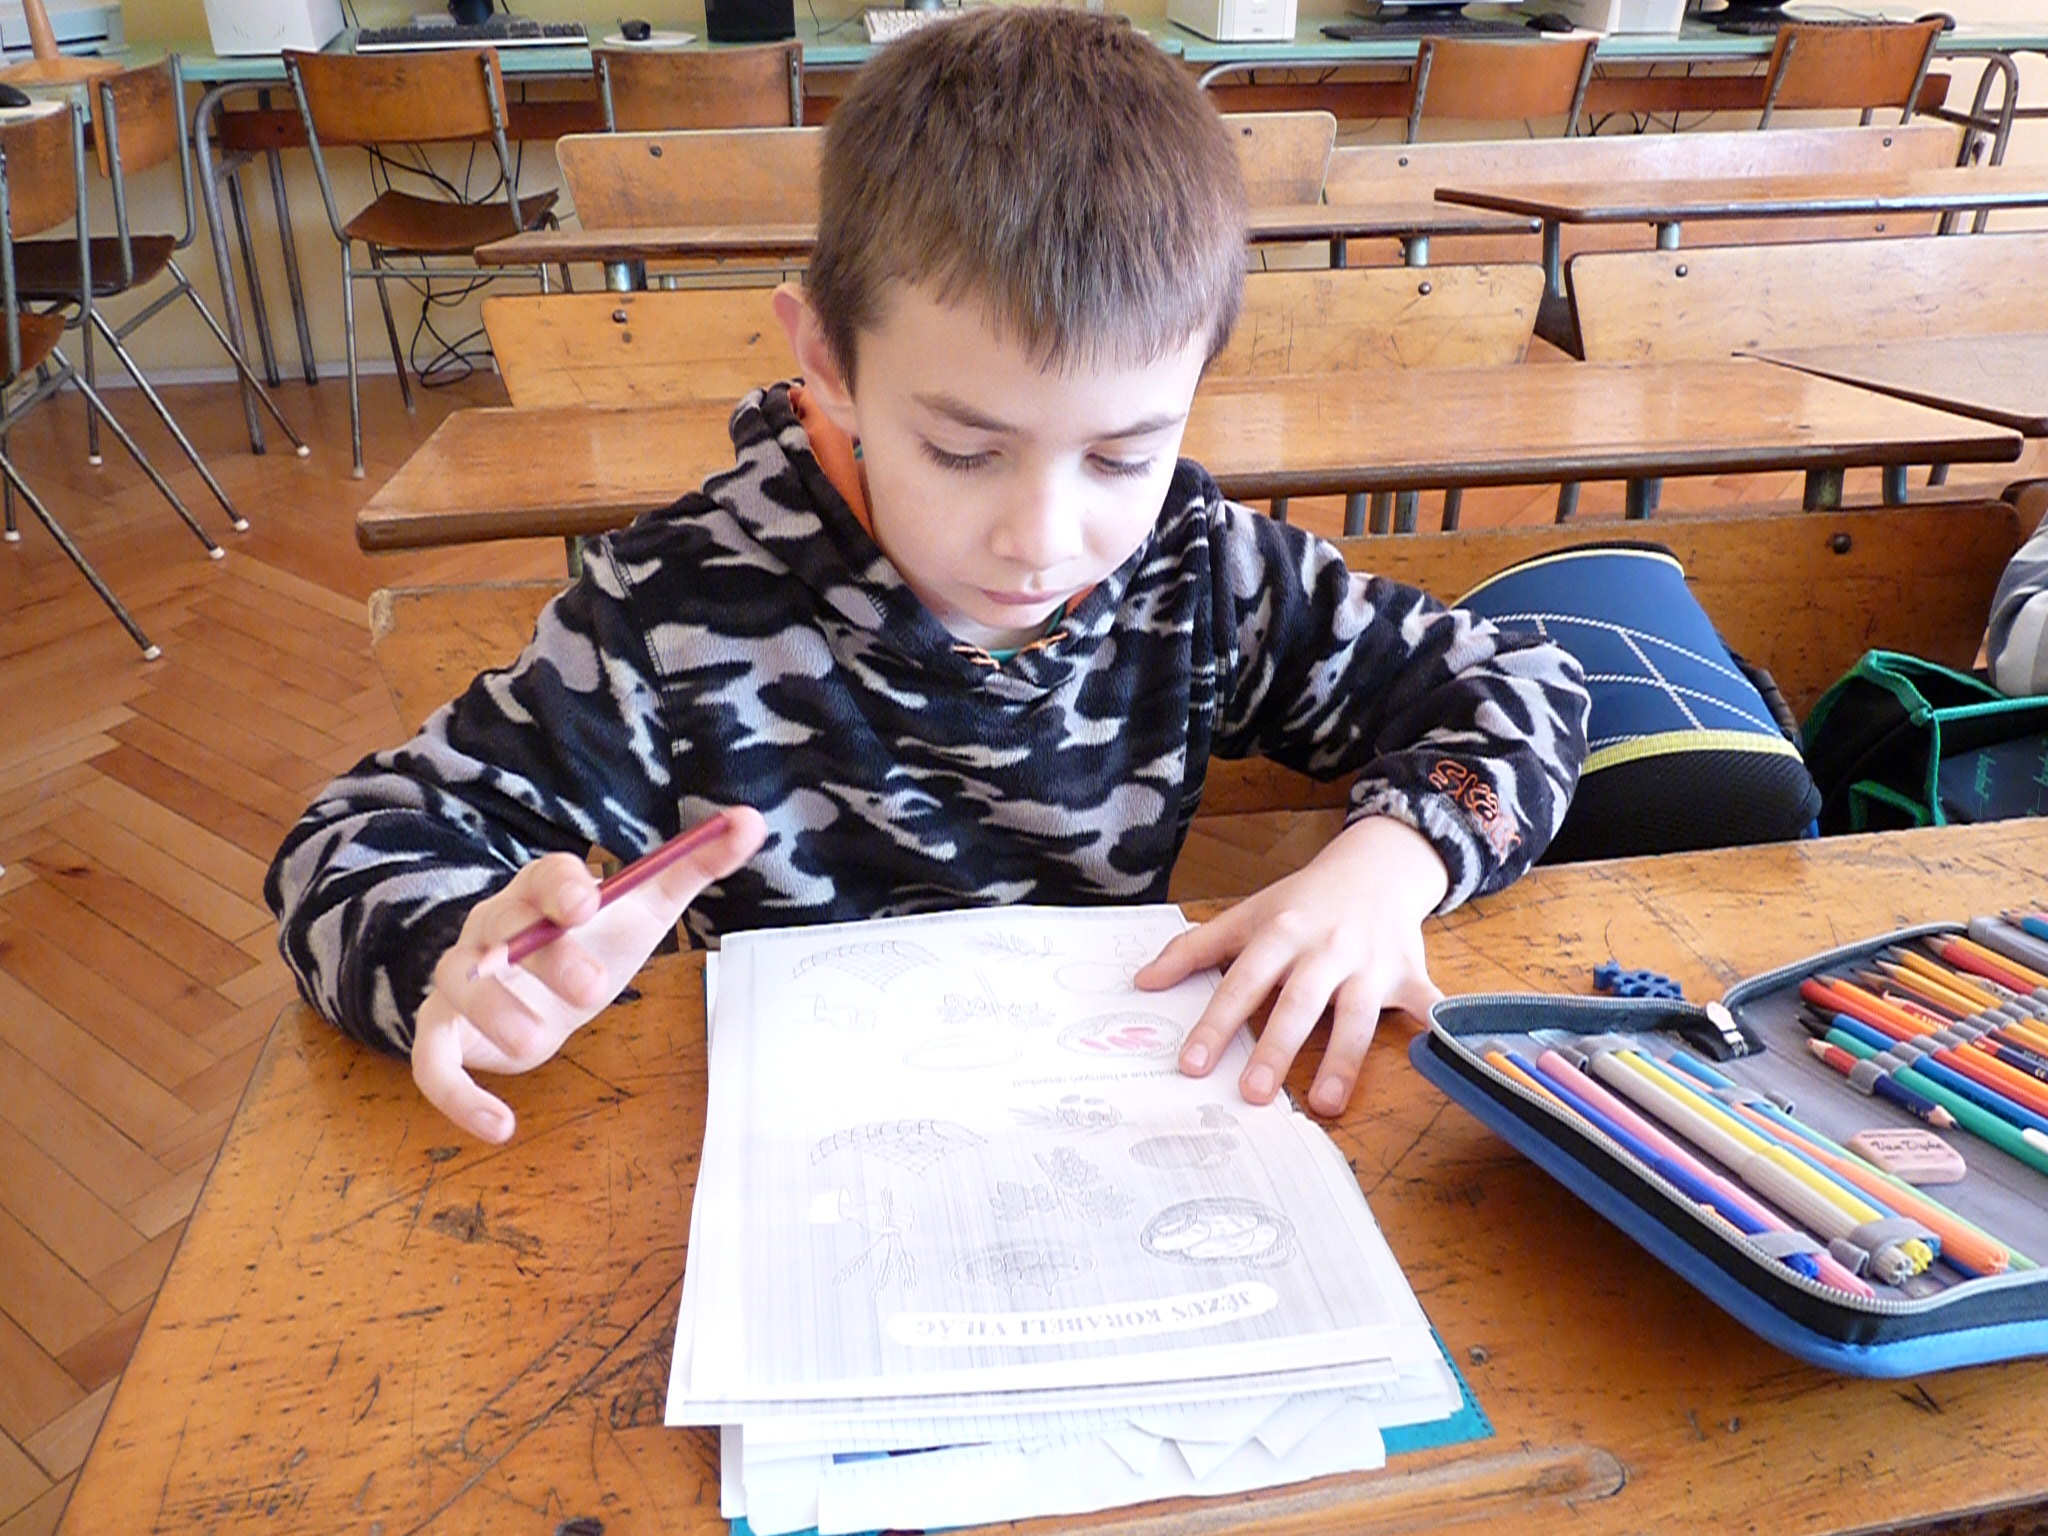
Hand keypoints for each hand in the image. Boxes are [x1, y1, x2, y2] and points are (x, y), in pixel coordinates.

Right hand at [412, 807, 765, 1141]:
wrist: (542, 993)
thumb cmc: (593, 942)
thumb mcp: (646, 906)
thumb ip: (696, 865)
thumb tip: (751, 821)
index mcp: (542, 892)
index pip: (543, 875)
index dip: (560, 886)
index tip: (588, 902)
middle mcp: (494, 928)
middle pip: (503, 928)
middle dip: (547, 957)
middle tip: (594, 989)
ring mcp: (465, 979)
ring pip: (458, 986)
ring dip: (495, 1014)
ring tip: (537, 1044)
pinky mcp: (447, 1032)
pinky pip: (430, 1062)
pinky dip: (459, 1097)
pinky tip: (501, 1127)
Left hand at [1136, 816, 1446, 1116]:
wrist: (1375, 867)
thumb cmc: (1303, 901)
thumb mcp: (1247, 915)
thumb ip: (1194, 949)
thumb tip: (1142, 982)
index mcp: (1280, 933)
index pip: (1241, 982)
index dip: (1215, 1024)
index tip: (1191, 1065)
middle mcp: (1324, 949)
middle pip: (1298, 1003)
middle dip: (1276, 1049)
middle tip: (1254, 1094)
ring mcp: (1369, 963)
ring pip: (1355, 1015)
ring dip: (1341, 1060)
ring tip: (1323, 1104)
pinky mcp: (1409, 973)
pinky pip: (1422, 1003)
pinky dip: (1431, 1026)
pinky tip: (1433, 1057)